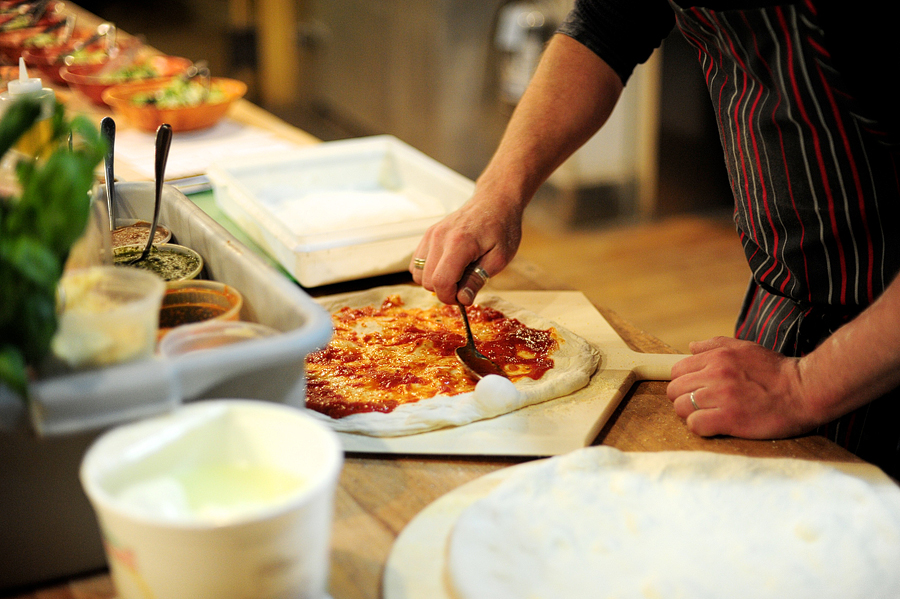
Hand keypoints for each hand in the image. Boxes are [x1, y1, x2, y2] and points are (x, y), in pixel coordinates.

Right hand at [410, 187, 523, 304]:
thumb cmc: (501, 228)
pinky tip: (446, 267)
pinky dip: (427, 271)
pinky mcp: (427, 235)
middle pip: (427, 280)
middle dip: (444, 291)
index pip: (441, 281)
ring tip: (456, 275)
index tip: (464, 298)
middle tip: (464, 286)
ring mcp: (430, 235)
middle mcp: (439, 238)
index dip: (450, 297)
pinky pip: (416, 263)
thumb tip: (462, 299)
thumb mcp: (499, 258)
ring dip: (435, 281)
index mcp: (459, 243)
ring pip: (417, 274)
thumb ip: (478, 279)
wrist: (494, 202)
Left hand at [666, 336, 818, 439]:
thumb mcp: (746, 348)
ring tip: (708, 416)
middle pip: (675, 390)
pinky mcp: (730, 418)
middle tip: (701, 406)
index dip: (683, 383)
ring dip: (691, 414)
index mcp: (717, 357)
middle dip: (683, 399)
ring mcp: (722, 396)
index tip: (695, 391)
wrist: (805, 391)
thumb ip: (715, 345)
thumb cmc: (776, 371)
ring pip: (681, 408)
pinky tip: (714, 426)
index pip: (678, 371)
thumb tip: (691, 346)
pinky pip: (695, 424)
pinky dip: (700, 427)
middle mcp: (716, 374)